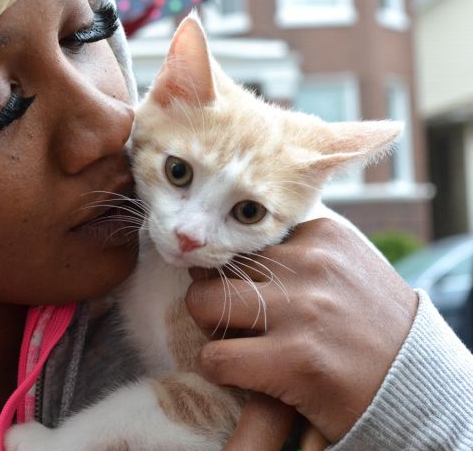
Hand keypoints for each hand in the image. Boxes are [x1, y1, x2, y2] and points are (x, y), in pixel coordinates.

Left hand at [185, 218, 417, 441]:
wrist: (418, 387)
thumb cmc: (372, 328)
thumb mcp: (345, 268)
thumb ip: (298, 251)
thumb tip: (231, 245)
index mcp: (323, 234)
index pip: (246, 241)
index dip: (238, 272)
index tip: (253, 295)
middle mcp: (311, 264)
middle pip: (220, 268)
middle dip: (214, 296)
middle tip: (232, 321)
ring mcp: (302, 310)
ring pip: (204, 303)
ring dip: (209, 328)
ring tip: (232, 344)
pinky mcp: (294, 359)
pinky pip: (216, 357)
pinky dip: (216, 369)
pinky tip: (239, 374)